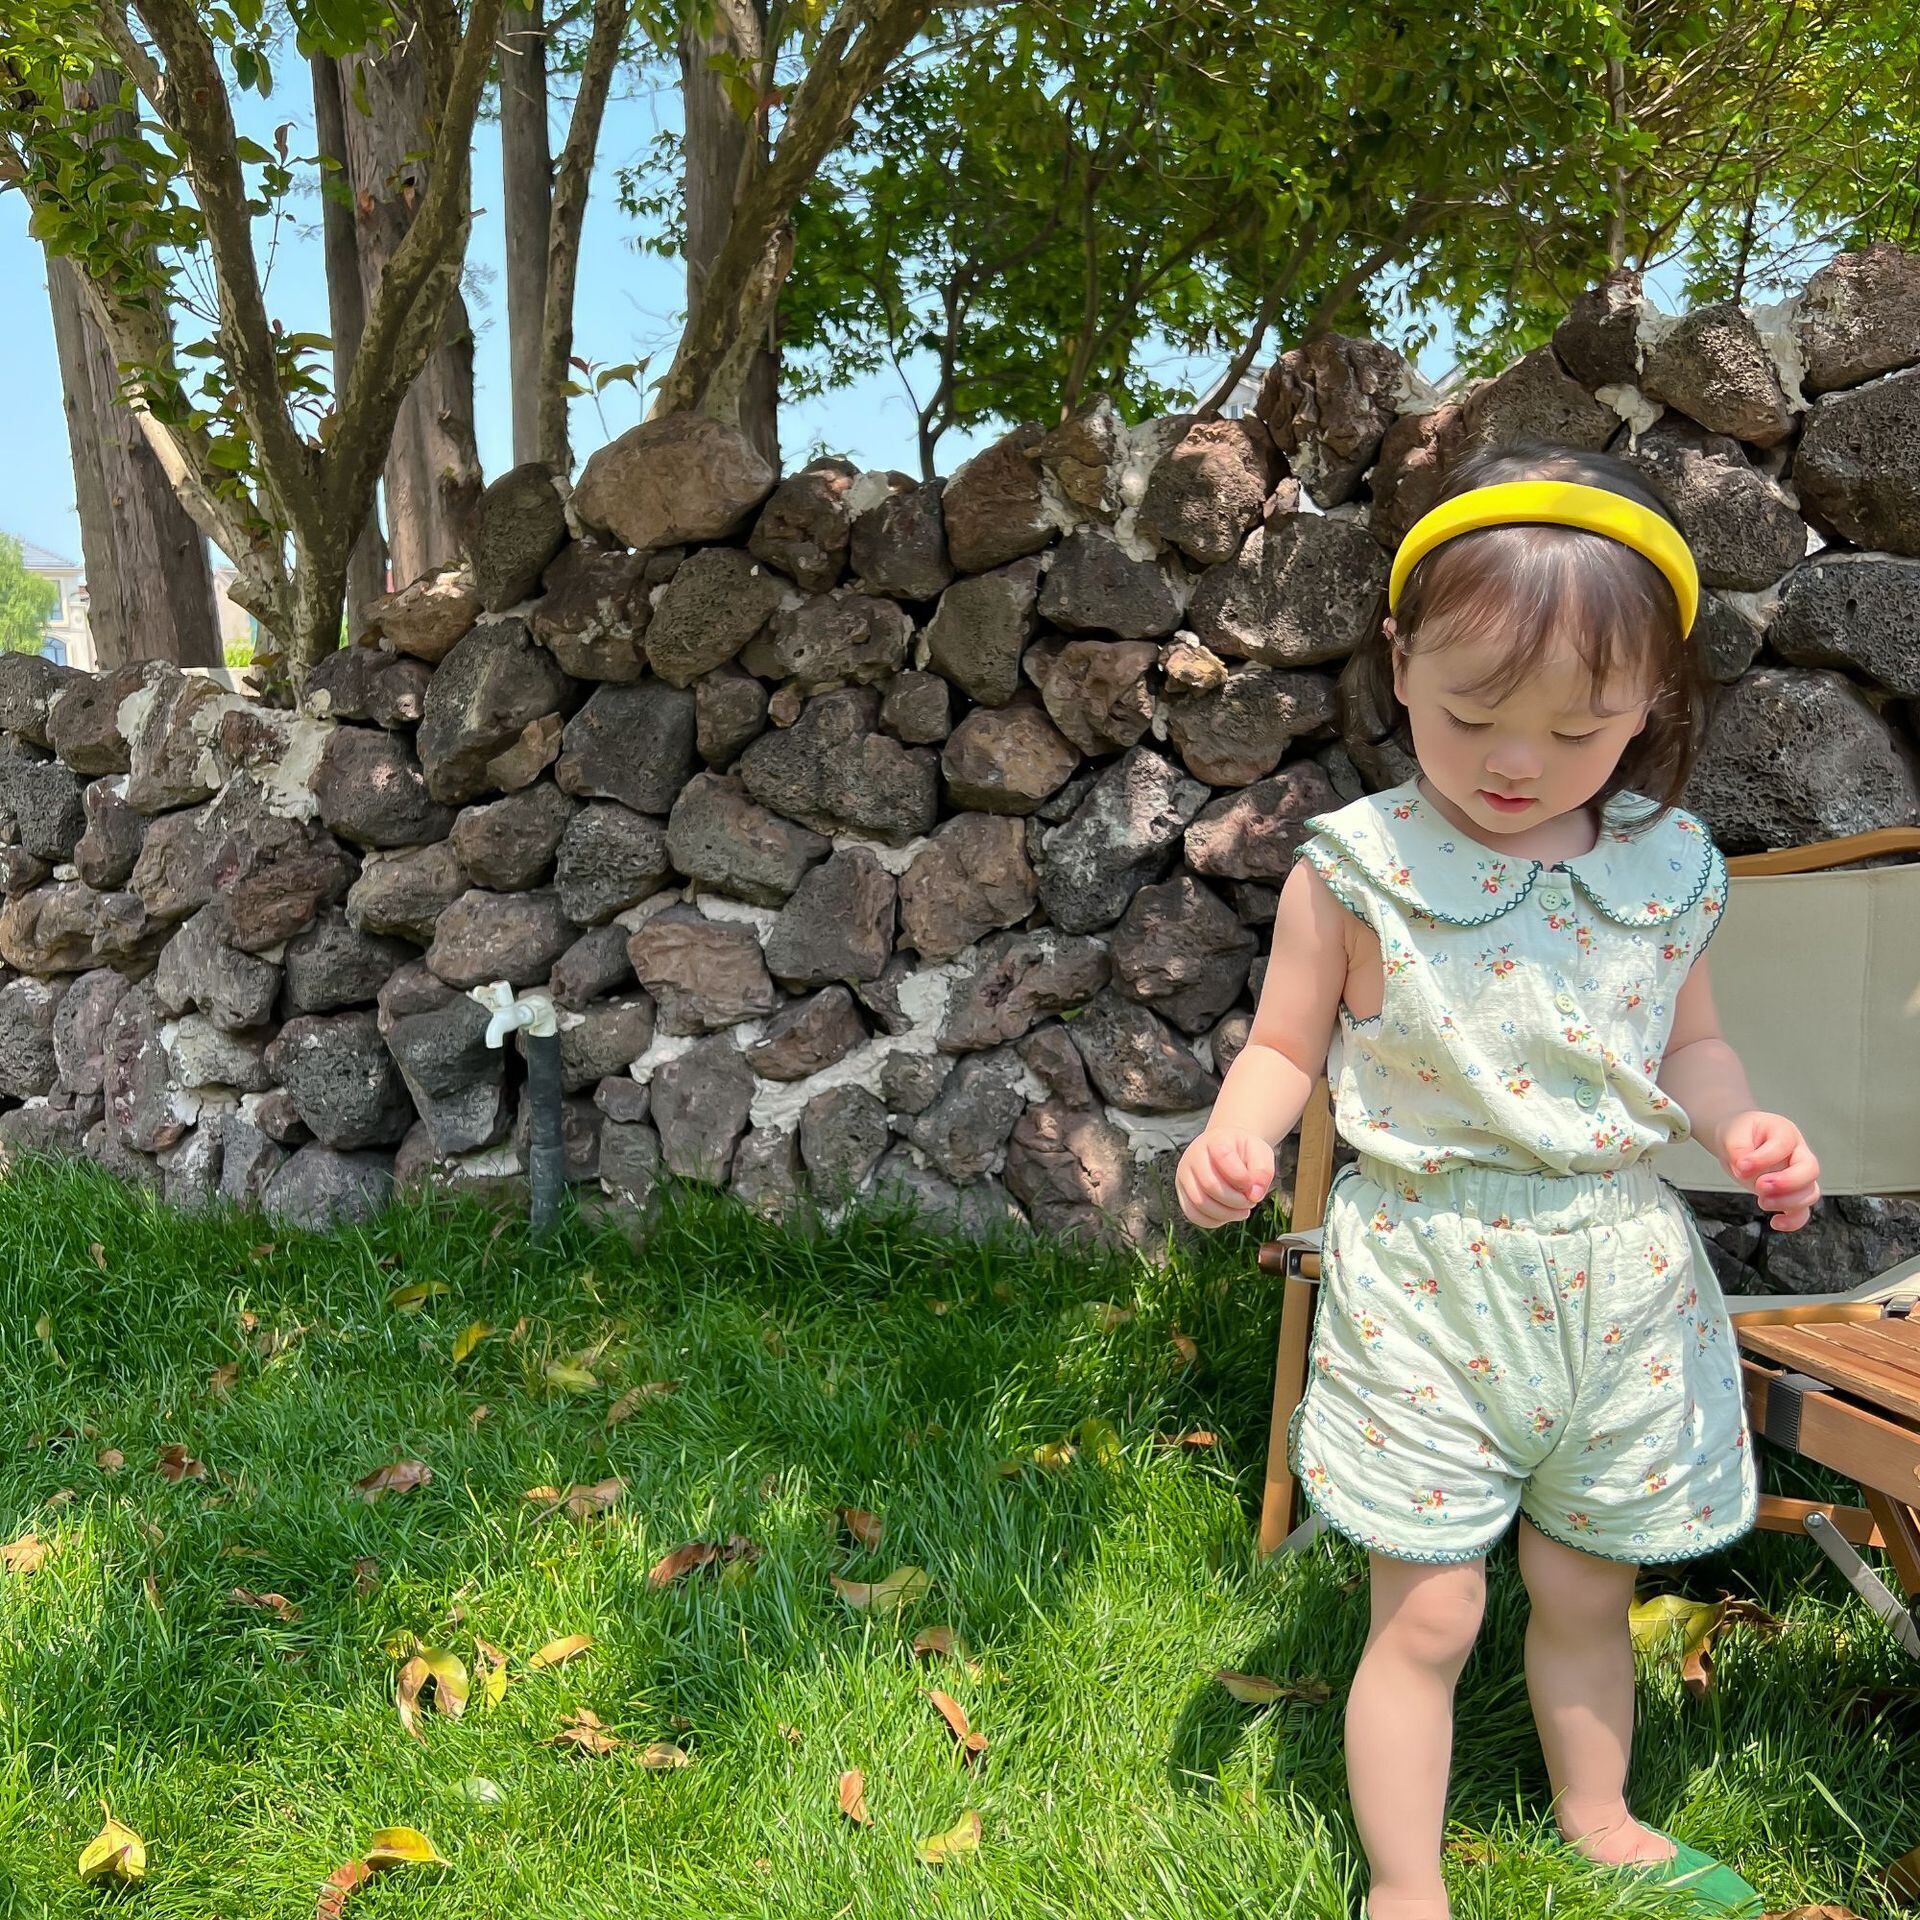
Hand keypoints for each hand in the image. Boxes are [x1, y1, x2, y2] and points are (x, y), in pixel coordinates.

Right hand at [1177, 1126, 1276, 1228]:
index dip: (1242, 1177)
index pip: (1223, 1158)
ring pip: (1199, 1203)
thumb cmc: (1243, 1152)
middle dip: (1236, 1201)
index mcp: (1215, 1141)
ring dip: (1226, 1214)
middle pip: (1210, 1185)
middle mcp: (1193, 1156)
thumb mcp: (1260, 1153)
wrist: (1224, 1148)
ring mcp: (1184, 1174)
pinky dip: (1213, 1221)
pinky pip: (1193, 1214)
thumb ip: (1263, 1171)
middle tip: (1250, 1202)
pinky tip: (1228, 1215)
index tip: (1253, 1184)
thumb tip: (1254, 1195)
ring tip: (1242, 1211)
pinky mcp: (1182, 1192)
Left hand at [1717, 1110, 1819, 1230]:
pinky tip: (1775, 1222)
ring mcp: (1798, 1176)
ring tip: (1761, 1201)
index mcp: (1784, 1132)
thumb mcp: (1732, 1133)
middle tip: (1760, 1186)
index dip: (1763, 1158)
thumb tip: (1743, 1167)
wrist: (1737, 1143)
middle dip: (1787, 1182)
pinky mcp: (1790, 1194)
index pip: (1784, 1144)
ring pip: (1810, 1193)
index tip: (1741, 1166)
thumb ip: (1737, 1147)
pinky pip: (1803, 1211)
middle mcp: (1798, 1154)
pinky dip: (1793, 1221)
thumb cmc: (1739, 1135)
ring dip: (1788, 1202)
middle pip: (1810, 1170)